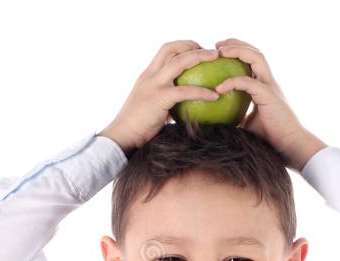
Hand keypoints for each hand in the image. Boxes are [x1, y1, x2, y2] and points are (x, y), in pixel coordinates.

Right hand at [98, 40, 220, 155]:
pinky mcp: (160, 98)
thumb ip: (163, 102)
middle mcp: (149, 76)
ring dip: (200, 56)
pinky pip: (186, 91)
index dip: (183, 46)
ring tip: (217, 58)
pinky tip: (215, 96)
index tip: (198, 52)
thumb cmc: (136, 129)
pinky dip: (202, 92)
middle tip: (211, 52)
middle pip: (171, 49)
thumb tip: (183, 107)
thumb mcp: (149, 108)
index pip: (164, 51)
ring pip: (180, 62)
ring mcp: (154, 85)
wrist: (122, 136)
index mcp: (147, 76)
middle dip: (192, 45)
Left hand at [214, 38, 326, 171]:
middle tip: (217, 45)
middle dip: (237, 44)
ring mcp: (271, 87)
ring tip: (220, 51)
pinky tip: (219, 88)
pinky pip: (249, 83)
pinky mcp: (269, 96)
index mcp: (265, 87)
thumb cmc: (270, 140)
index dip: (238, 53)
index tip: (219, 52)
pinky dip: (233, 82)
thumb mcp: (247, 126)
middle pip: (256, 53)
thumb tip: (214, 121)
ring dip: (238, 52)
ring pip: (256, 59)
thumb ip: (235, 118)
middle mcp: (269, 82)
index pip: (253, 62)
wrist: (290, 147)